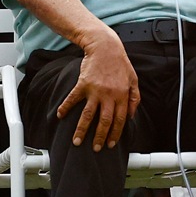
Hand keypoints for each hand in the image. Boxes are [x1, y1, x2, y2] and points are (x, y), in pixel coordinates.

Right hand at [56, 31, 139, 151]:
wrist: (106, 47)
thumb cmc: (120, 64)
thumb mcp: (134, 80)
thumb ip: (135, 98)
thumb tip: (131, 115)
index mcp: (123, 95)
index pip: (120, 120)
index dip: (115, 134)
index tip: (110, 144)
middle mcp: (109, 95)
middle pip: (104, 121)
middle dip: (99, 138)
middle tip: (95, 149)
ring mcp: (95, 90)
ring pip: (88, 115)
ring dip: (82, 130)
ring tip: (77, 142)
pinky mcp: (83, 84)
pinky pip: (73, 99)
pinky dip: (65, 107)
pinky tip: (60, 116)